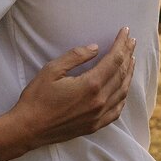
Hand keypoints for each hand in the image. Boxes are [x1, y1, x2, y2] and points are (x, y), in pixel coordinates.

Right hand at [9, 29, 135, 150]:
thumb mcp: (52, 70)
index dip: (121, 44)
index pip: (114, 59)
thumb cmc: (37, 98)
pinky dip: (123, 96)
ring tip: (131, 59)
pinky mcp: (95, 125)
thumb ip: (75, 57)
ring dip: (129, 73)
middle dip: (128, 54)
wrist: (28, 129)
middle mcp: (99, 100)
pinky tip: (124, 88)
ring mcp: (99, 115)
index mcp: (90, 85)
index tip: (126, 32)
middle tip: (132, 42)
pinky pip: (117, 110)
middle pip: (121, 73)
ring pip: (122, 91)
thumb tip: (95, 48)